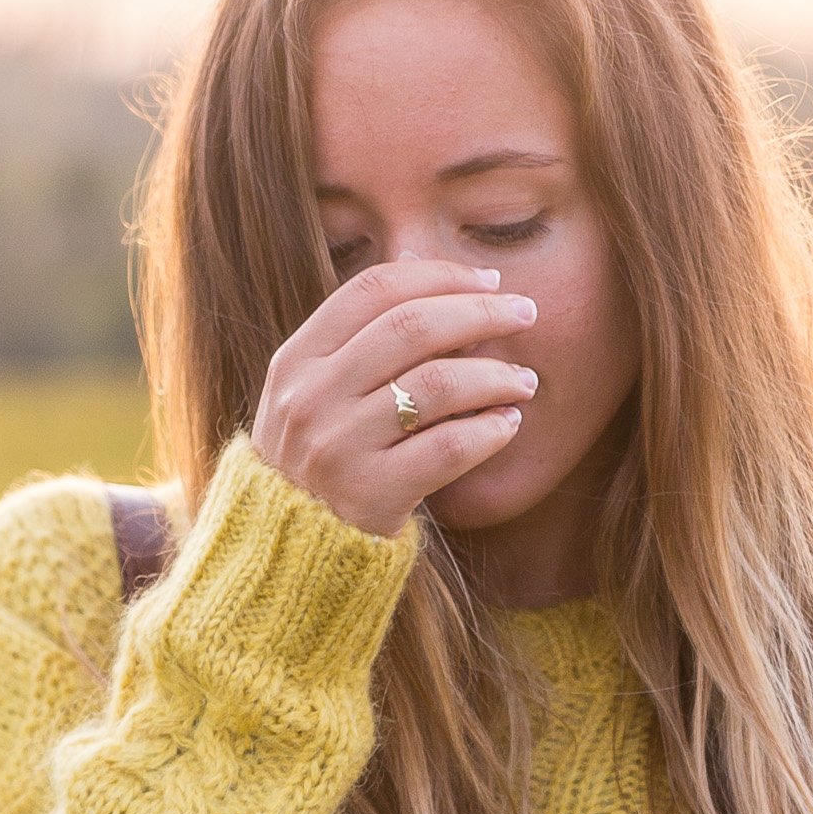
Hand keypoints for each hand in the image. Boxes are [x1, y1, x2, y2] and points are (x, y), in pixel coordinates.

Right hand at [249, 257, 539, 538]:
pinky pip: (450, 448)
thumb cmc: (314, 461)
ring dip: (497, 374)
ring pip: (439, 384)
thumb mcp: (311, 392)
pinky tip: (509, 425)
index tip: (489, 281)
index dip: (439, 275)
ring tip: (524, 380)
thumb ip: (357, 335)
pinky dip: (490, 431)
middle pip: (413, 327)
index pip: (374, 289)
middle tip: (526, 313)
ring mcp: (339, 447)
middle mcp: (311, 398)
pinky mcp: (371, 495)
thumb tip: (420, 260)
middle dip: (481, 312)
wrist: (286, 553)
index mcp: (295, 360)